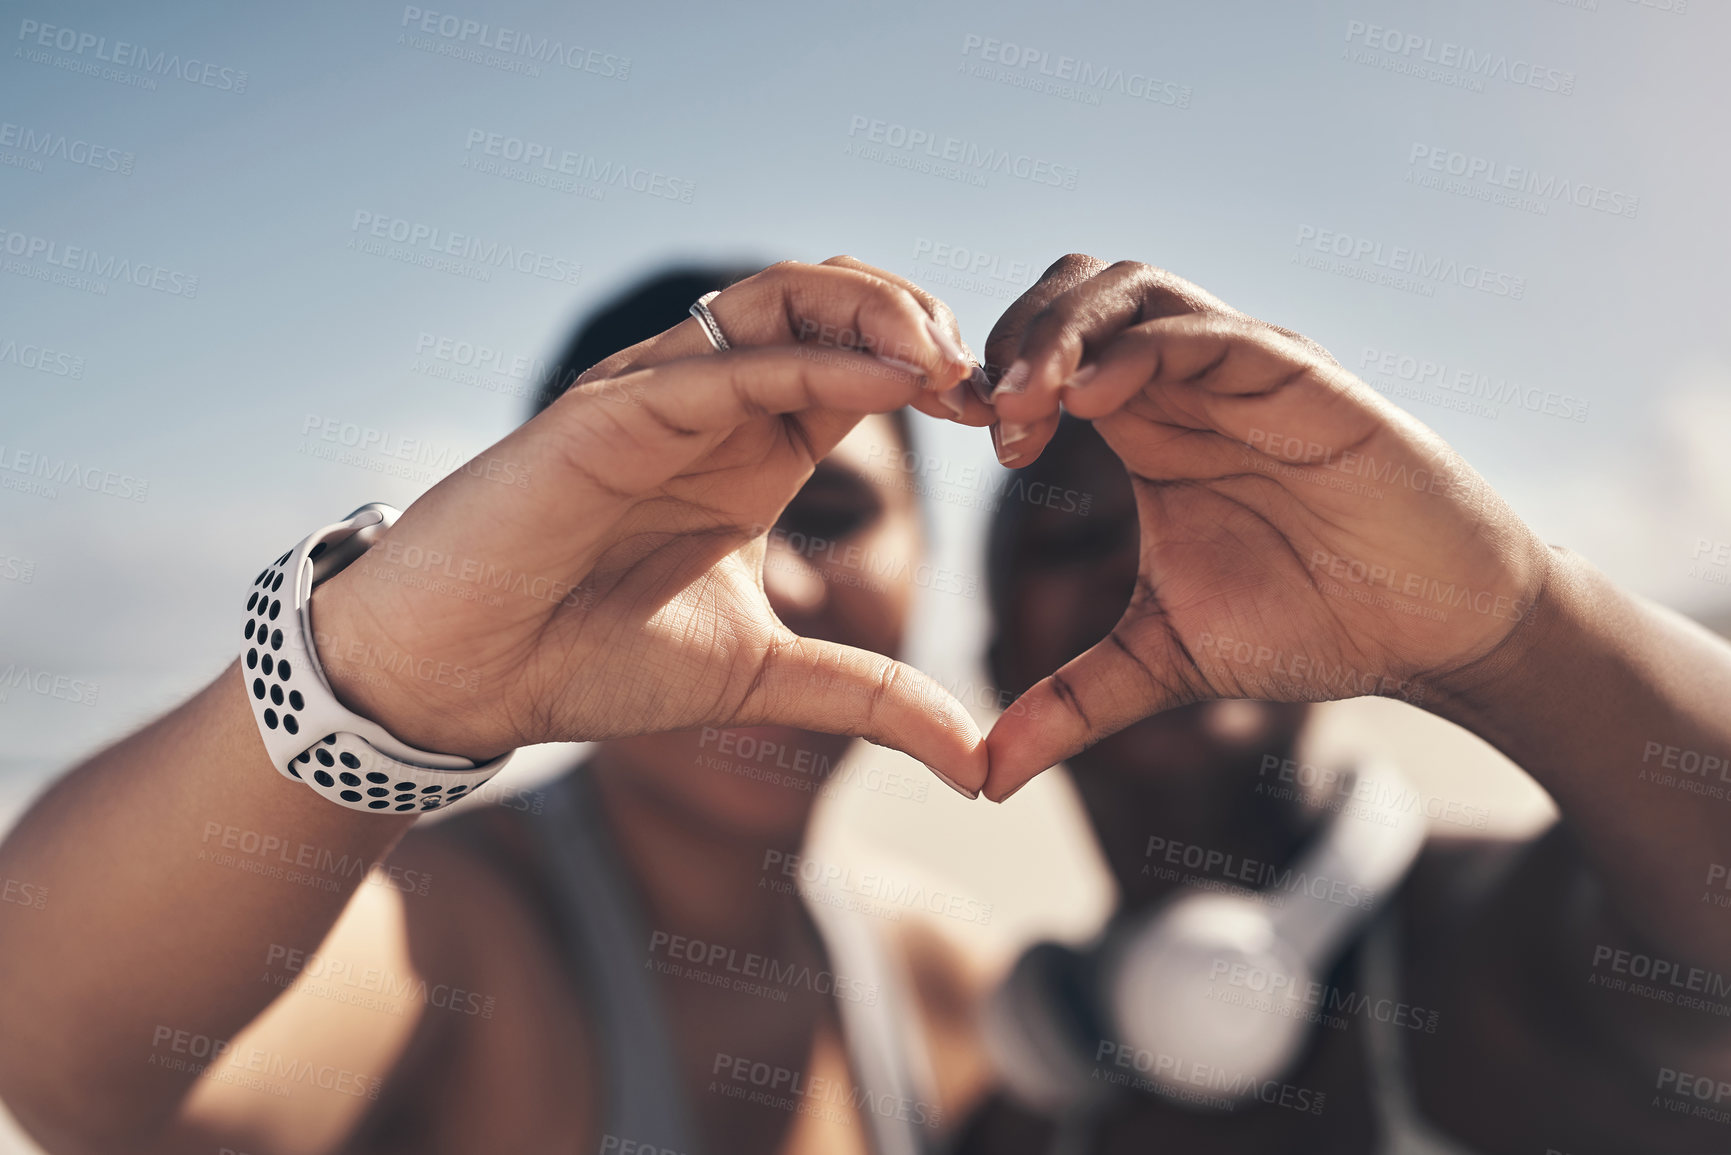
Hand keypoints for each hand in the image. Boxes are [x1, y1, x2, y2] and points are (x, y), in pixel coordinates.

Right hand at [313, 258, 988, 791]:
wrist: (462, 678)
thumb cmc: (590, 661)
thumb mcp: (767, 677)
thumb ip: (875, 699)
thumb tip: (981, 764)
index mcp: (754, 450)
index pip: (865, 365)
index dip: (942, 377)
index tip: (1012, 426)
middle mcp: (713, 405)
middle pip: (833, 305)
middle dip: (923, 323)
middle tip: (993, 385)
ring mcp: (658, 396)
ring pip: (779, 300)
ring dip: (876, 313)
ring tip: (950, 361)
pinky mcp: (607, 412)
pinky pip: (721, 365)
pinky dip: (811, 360)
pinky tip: (888, 380)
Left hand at [980, 255, 1553, 799]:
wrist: (1433, 630)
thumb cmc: (1312, 624)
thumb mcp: (1162, 662)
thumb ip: (1070, 704)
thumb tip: (986, 778)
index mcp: (1145, 428)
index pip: (1045, 353)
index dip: (991, 381)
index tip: (962, 440)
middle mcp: (1186, 385)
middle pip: (1073, 293)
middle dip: (1011, 336)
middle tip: (983, 416)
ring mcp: (1241, 372)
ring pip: (1132, 291)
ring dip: (1059, 332)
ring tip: (1019, 403)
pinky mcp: (1301, 379)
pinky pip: (1207, 334)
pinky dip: (1139, 351)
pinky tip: (1088, 400)